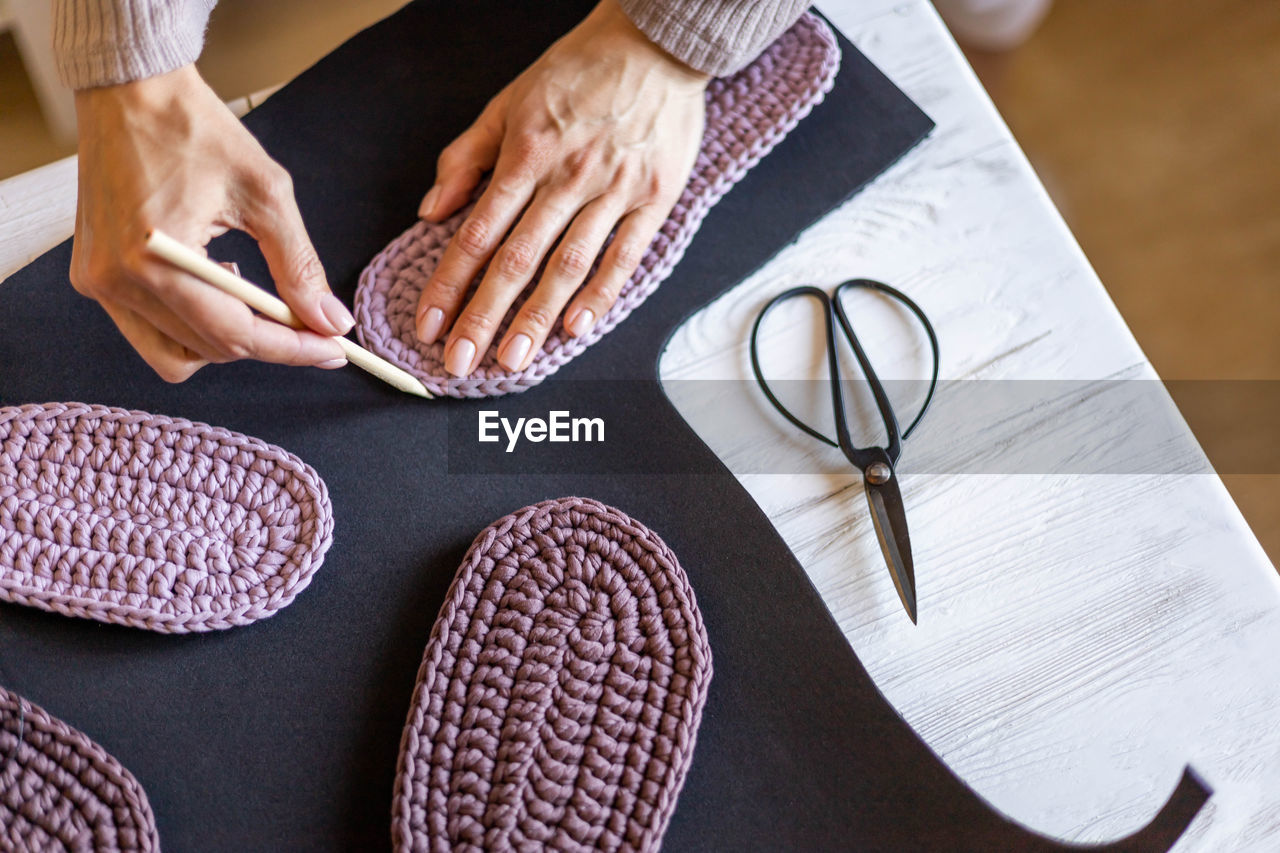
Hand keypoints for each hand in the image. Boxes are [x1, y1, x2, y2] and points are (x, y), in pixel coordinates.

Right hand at [70, 65, 351, 381]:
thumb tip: (329, 320)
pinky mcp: (92, 277)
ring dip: (225, 338)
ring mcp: (98, 282)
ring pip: (176, 355)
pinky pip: (149, 332)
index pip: (237, 335)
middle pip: (211, 349)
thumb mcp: (266, 194)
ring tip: (246, 289)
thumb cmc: (194, 128)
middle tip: (308, 320)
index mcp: (157, 259)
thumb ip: (299, 266)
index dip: (293, 348)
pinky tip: (212, 283)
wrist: (130, 90)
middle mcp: (117, 280)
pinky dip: (190, 324)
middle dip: (268, 340)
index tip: (333, 348)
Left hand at [414, 0, 709, 375]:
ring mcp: (613, 189)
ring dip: (537, 317)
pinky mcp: (654, 198)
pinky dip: (602, 294)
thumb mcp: (508, 102)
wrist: (654, 43)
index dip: (448, 284)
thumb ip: (466, 157)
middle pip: (516, 259)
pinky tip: (577, 328)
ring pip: (568, 265)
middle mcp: (566, 176)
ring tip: (513, 359)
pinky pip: (625, 255)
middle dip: (484, 317)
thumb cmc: (577, 71)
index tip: (430, 324)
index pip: (476, 232)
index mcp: (525, 153)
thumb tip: (432, 210)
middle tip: (462, 362)